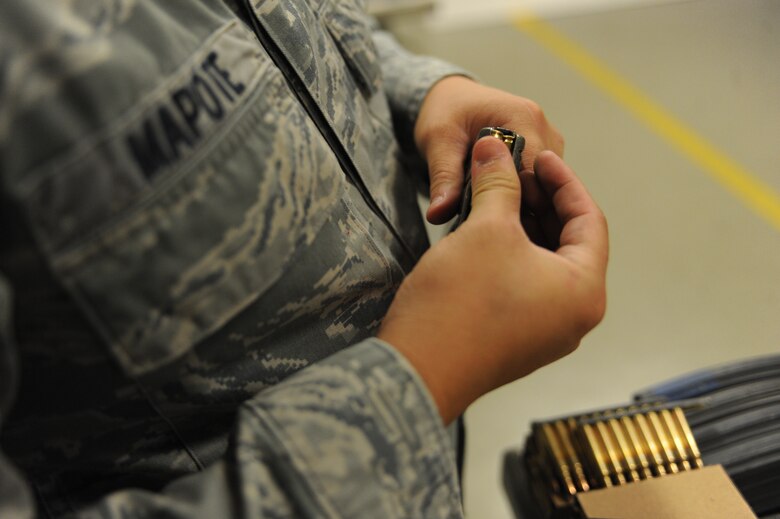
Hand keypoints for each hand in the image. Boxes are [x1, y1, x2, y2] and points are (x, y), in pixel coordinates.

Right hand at [378, 137, 607, 423]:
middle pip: (570, 243)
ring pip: (546, 265)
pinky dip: (513, 255)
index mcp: (584, 290)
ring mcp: (546, 333)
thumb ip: (498, 182)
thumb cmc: (459, 303)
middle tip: (513, 173)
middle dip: (542, 203)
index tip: (537, 157)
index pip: (590, 220)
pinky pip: (527, 286)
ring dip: (525, 227)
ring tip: (495, 198)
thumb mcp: (485, 230)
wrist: (417, 371)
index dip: (564, 181)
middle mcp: (574, 316)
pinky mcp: (518, 340)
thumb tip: (494, 146)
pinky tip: (485, 234)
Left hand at [414, 76, 563, 223]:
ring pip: (542, 184)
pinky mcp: (543, 148)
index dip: (516, 202)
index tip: (492, 222)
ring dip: (520, 200)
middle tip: (488, 222)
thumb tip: (437, 214)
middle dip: (517, 203)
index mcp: (522, 118)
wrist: (451, 96)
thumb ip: (443, 178)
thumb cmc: (445, 111)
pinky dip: (521, 193)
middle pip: (542, 181)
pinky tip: (500, 203)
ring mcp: (547, 138)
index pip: (533, 173)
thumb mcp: (438, 142)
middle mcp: (542, 127)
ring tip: (492, 213)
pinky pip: (538, 179)